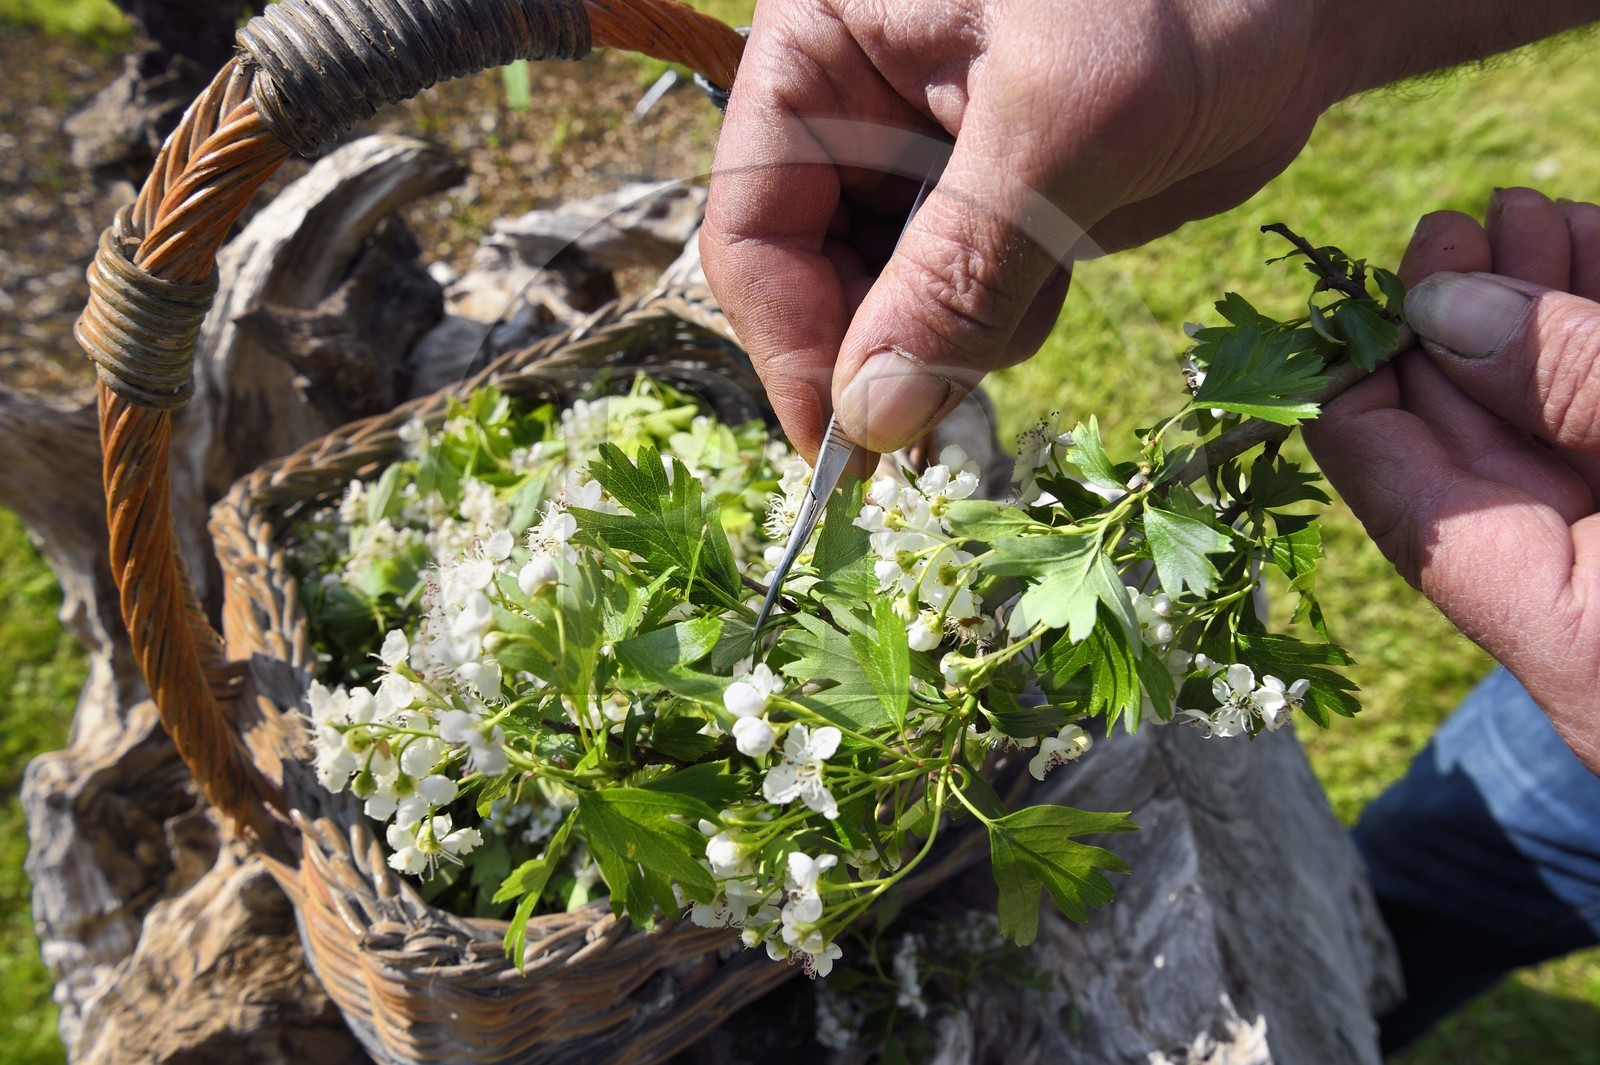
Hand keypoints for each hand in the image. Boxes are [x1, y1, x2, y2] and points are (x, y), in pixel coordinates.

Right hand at [701, 0, 1338, 461]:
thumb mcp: (1060, 124)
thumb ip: (958, 272)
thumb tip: (870, 418)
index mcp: (822, 47)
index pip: (751, 222)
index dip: (787, 341)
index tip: (843, 448)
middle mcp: (852, 106)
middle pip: (805, 277)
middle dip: (870, 352)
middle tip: (934, 427)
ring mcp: (919, 160)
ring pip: (882, 306)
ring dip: (943, 344)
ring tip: (1036, 286)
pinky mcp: (990, 204)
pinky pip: (957, 305)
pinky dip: (997, 328)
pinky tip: (1056, 276)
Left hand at [1304, 188, 1599, 770]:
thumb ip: (1578, 389)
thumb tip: (1445, 301)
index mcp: (1557, 635)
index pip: (1390, 480)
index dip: (1363, 368)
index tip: (1371, 278)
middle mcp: (1571, 609)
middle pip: (1469, 441)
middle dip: (1462, 318)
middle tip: (1461, 219)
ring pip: (1544, 423)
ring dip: (1540, 315)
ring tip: (1531, 216)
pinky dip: (1597, 349)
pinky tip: (1591, 263)